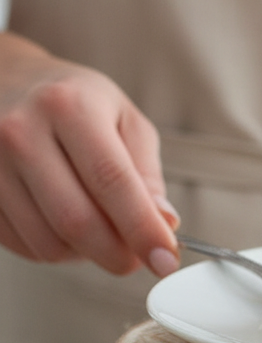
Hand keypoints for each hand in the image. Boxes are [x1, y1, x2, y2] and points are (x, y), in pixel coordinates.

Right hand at [0, 34, 179, 275]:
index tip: (164, 259)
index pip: (112, 181)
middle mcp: (23, 132)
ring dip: (84, 255)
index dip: (142, 229)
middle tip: (136, 258)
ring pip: (48, 242)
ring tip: (100, 231)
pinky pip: (24, 245)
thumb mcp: (123, 118)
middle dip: (116, 254)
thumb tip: (163, 223)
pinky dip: (55, 250)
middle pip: (76, 220)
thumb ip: (147, 172)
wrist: (6, 82)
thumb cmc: (71, 101)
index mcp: (69, 106)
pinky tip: (67, 227)